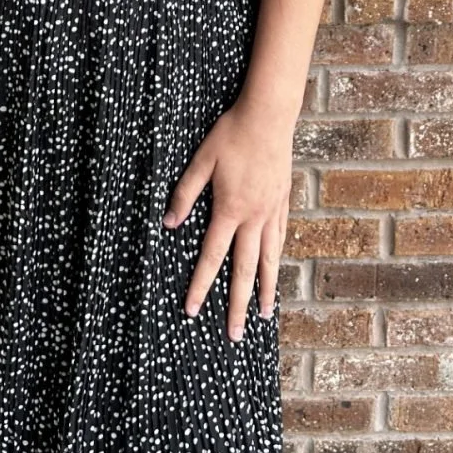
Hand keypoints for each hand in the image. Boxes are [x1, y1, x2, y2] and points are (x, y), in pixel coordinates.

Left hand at [162, 99, 292, 340]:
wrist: (269, 117)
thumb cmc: (232, 135)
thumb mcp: (202, 160)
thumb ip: (185, 192)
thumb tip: (170, 222)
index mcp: (230, 210)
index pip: (211, 257)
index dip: (199, 285)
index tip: (191, 310)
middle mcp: (253, 217)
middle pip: (244, 271)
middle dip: (235, 305)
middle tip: (233, 335)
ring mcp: (271, 211)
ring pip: (268, 259)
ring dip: (264, 290)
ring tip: (263, 315)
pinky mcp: (282, 202)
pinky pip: (279, 239)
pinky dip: (276, 260)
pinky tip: (274, 270)